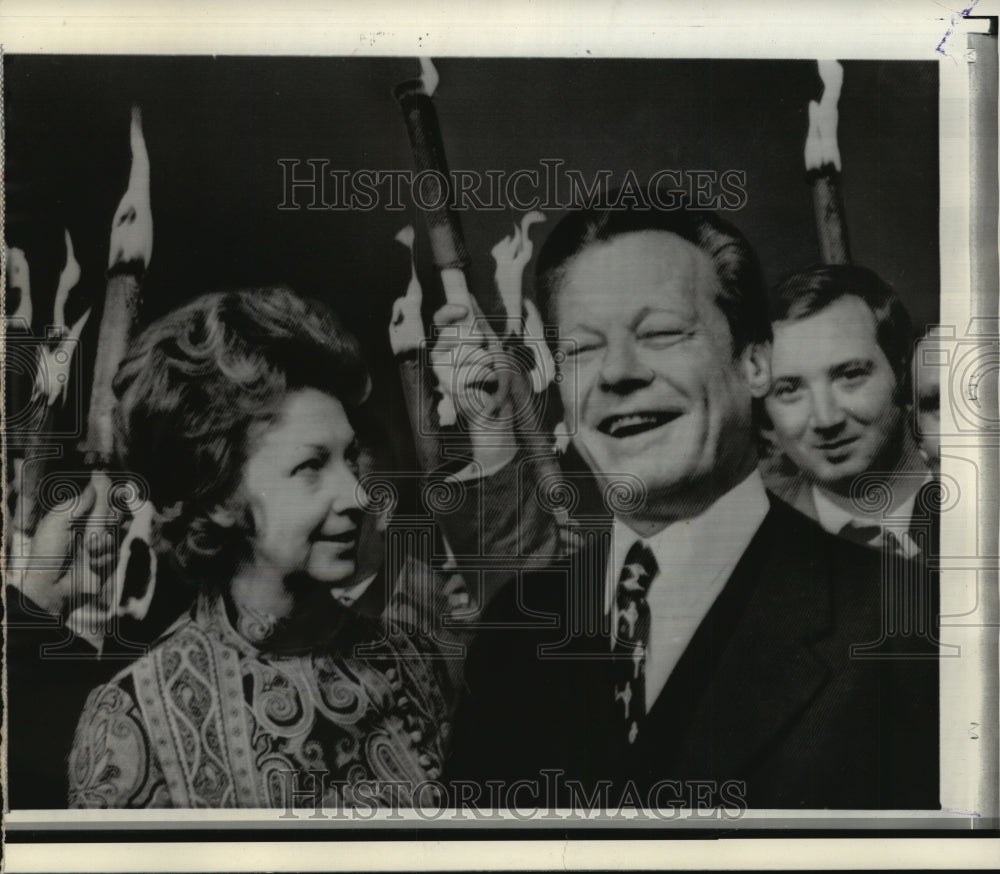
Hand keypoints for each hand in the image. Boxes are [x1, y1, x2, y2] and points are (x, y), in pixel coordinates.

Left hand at [12, 479, 120, 619]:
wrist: (49, 585)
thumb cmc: (47, 551)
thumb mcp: (58, 522)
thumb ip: (78, 503)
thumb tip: (94, 484)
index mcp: (75, 515)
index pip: (98, 498)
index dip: (107, 494)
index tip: (114, 492)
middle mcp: (88, 527)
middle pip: (112, 512)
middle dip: (108, 519)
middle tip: (97, 527)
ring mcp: (97, 544)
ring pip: (116, 532)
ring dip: (104, 541)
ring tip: (90, 550)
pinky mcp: (103, 560)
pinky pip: (114, 552)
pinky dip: (104, 557)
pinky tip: (92, 563)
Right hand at [431, 303, 516, 470]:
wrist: (500, 408)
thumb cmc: (496, 376)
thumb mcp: (491, 344)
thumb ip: (478, 322)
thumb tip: (470, 297)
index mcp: (449, 341)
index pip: (440, 319)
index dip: (449, 311)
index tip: (465, 310)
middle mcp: (441, 354)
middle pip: (455, 334)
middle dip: (479, 343)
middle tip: (488, 358)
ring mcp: (442, 371)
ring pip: (463, 353)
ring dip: (485, 361)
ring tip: (490, 372)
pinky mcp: (449, 387)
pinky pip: (467, 372)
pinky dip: (485, 375)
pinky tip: (489, 382)